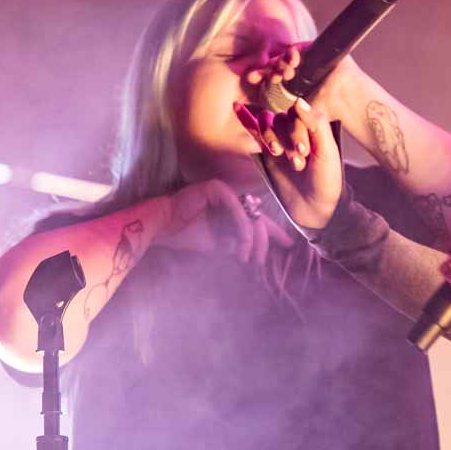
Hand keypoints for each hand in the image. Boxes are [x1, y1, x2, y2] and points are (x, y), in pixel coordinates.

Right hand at [155, 179, 294, 262]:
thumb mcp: (219, 243)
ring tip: (245, 258)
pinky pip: (237, 208)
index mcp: (232, 209)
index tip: (289, 245)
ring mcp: (225, 191)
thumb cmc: (185, 235)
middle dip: (264, 241)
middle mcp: (231, 198)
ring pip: (250, 215)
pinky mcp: (217, 188)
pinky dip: (241, 225)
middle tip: (259, 261)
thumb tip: (256, 254)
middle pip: (258, 218)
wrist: (161, 228)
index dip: (274, 233)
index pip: (258, 220)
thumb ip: (238, 243)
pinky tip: (240, 242)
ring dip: (250, 239)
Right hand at [235, 97, 343, 228]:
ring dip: (270, 137)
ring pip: (267, 125)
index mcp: (312, 129)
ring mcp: (280, 142)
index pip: (297, 113)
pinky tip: (237, 108)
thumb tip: (298, 101)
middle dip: (286, 138)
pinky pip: (255, 133)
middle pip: (281, 119)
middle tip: (296, 162)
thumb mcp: (328, 152)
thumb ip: (316, 124)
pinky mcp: (266, 154)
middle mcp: (295, 132)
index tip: (303, 152)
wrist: (314, 209)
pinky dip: (247, 120)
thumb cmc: (326, 181)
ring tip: (278, 154)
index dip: (297, 129)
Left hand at [239, 43, 369, 123]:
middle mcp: (299, 67)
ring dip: (279, 62)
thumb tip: (259, 111)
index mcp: (292, 80)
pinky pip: (300, 47)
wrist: (347, 103)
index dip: (261, 74)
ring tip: (279, 73)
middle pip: (276, 62)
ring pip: (286, 55)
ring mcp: (308, 57)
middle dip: (266, 68)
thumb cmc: (326, 111)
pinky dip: (293, 53)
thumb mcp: (297, 113)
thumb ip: (281, 110)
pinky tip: (290, 63)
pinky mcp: (317, 49)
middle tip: (258, 75)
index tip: (251, 79)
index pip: (272, 73)